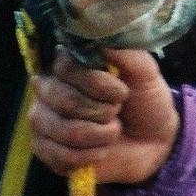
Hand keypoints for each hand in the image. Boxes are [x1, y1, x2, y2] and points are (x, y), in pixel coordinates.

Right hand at [29, 49, 179, 186]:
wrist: (152, 141)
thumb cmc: (143, 99)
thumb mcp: (144, 71)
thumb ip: (124, 51)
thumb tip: (101, 38)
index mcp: (67, 63)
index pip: (65, 67)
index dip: (96, 83)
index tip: (121, 91)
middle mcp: (47, 88)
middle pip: (64, 100)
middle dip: (102, 112)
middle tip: (117, 112)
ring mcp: (42, 119)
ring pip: (65, 130)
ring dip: (101, 135)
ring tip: (113, 131)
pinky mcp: (44, 150)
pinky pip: (62, 156)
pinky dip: (91, 156)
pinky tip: (101, 150)